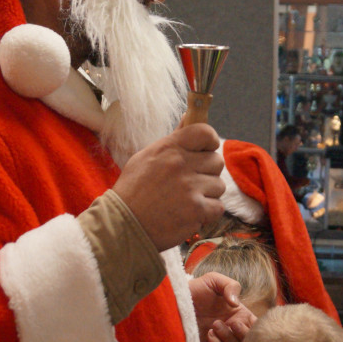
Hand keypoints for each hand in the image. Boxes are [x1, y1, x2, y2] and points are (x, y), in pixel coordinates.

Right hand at [114, 124, 224, 250]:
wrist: (123, 225)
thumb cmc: (133, 190)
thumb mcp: (147, 157)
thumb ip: (173, 140)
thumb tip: (189, 116)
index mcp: (169, 148)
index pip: (205, 132)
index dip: (210, 141)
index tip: (206, 150)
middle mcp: (181, 165)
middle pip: (217, 161)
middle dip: (208, 172)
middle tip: (191, 183)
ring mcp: (190, 188)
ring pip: (219, 185)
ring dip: (208, 194)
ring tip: (187, 201)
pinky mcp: (196, 210)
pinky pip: (218, 207)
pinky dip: (208, 213)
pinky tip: (191, 214)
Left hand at [190, 272, 256, 341]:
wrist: (174, 302)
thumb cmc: (195, 290)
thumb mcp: (213, 280)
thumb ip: (231, 286)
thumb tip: (236, 303)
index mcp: (239, 315)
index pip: (257, 327)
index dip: (254, 327)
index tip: (240, 320)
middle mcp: (232, 330)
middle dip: (242, 334)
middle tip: (230, 322)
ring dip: (228, 339)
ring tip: (214, 326)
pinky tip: (209, 335)